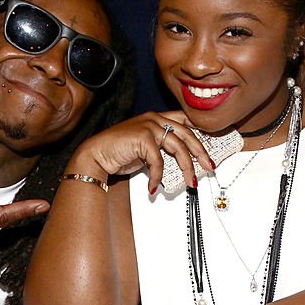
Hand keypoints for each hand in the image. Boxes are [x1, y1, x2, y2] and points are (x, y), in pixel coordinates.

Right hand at [70, 111, 213, 193]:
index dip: (199, 134)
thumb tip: (180, 161)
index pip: (185, 121)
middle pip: (187, 133)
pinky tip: (154, 187)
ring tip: (190, 182)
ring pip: (178, 147)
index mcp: (156, 118)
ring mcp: (149, 126)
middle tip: (208, 167)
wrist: (95, 155)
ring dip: (187, 168)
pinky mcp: (143, 137)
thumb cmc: (118, 153)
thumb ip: (162, 149)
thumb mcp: (145, 149)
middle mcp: (154, 119)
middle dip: (201, 152)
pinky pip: (158, 161)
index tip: (208, 149)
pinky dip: (158, 177)